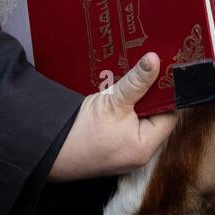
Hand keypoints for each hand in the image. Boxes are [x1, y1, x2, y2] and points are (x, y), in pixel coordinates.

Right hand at [47, 52, 178, 181]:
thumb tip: (155, 60)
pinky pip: (125, 127)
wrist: (44, 149)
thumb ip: (137, 81)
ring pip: (138, 121)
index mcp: (145, 148)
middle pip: (155, 119)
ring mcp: (122, 154)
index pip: (170, 116)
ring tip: (132, 82)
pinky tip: (118, 97)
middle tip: (149, 73)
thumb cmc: (80, 131)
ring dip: (135, 102)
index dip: (168, 94)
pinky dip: (123, 112)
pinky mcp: (109, 150)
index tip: (165, 73)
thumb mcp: (113, 101)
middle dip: (150, 97)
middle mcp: (137, 155)